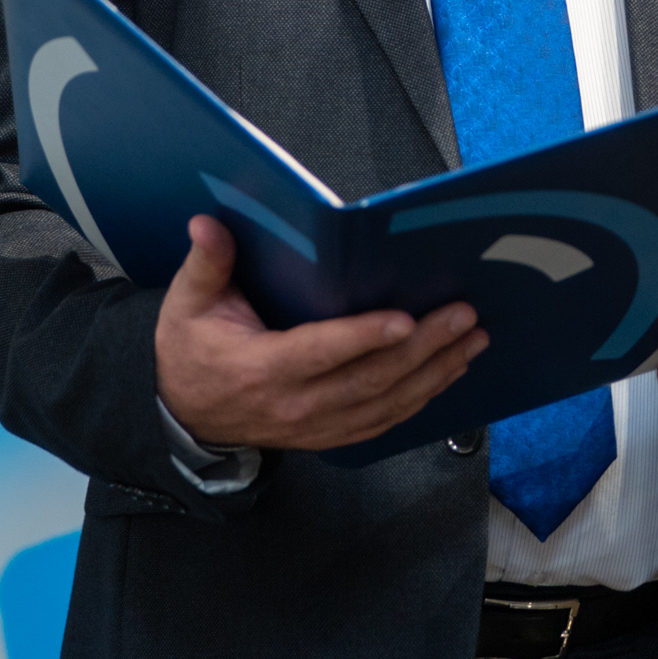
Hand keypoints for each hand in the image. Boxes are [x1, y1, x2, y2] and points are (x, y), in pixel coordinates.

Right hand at [155, 215, 488, 452]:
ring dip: (434, 373)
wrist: (185, 416)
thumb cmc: (191, 350)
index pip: (319, 353)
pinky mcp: (330, 434)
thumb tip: (207, 224)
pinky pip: (383, 421)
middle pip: (369, 380)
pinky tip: (449, 372)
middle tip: (463, 315)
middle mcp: (295, 405)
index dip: (363, 338)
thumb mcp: (186, 303)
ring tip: (472, 340)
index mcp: (262, 368)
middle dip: (423, 348)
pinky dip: (422, 399)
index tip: (404, 319)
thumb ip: (206, 263)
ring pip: (385, 404)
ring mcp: (316, 427)